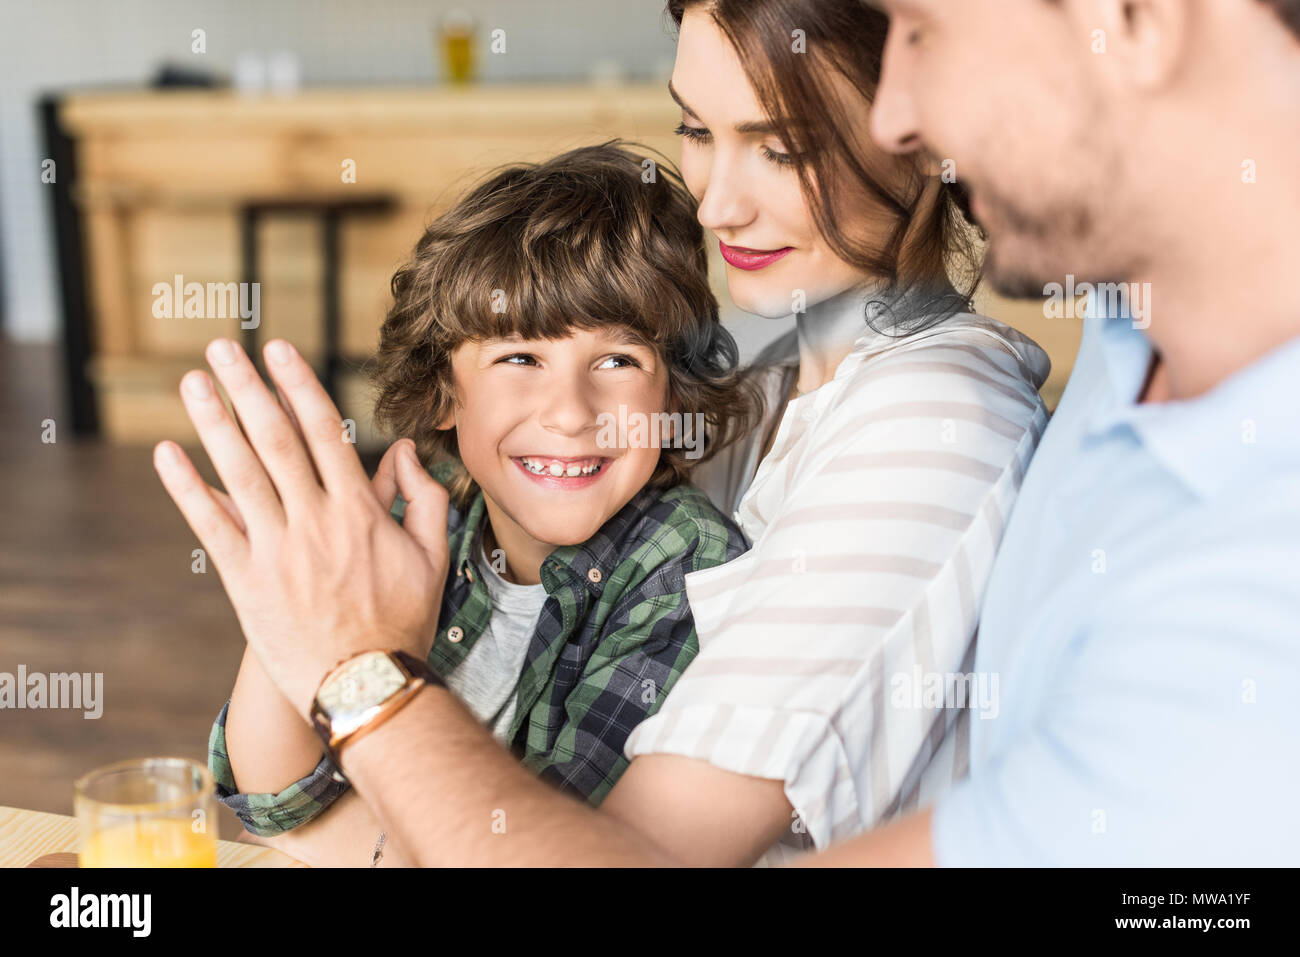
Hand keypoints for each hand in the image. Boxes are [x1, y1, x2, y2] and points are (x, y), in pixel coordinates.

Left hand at [153, 337, 449, 718]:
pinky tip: (167, 455)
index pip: (324, 432)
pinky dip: (188, 489)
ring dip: (214, 422)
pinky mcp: (245, 582)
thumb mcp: (431, 556)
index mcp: (358, 510)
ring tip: (193, 382)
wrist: (365, 686)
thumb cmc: (402, 622)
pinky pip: (211, 528)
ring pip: (240, 473)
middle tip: (223, 348)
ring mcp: (276, 551)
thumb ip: (422, 498)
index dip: (298, 386)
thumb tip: (406, 452)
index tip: (278, 350)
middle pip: (275, 440)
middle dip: (248, 388)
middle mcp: (314, 521)